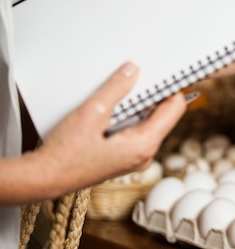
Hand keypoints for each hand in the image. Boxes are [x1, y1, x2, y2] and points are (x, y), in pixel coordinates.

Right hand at [36, 62, 185, 197]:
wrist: (46, 177)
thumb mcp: (92, 112)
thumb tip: (132, 71)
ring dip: (139, 106)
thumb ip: (115, 89)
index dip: (170, 88)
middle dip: (153, 96)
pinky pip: (137, 132)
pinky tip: (114, 108)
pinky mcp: (125, 158)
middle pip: (163, 116)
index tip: (162, 73)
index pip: (175, 109)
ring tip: (123, 90)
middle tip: (139, 76)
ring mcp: (135, 158)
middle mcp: (145, 154)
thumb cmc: (66, 153)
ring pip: (149, 124)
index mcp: (144, 145)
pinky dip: (130, 118)